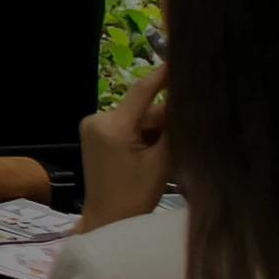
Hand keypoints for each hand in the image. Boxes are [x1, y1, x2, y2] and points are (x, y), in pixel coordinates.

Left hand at [75, 63, 171, 231]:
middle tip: (180, 139)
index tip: (181, 59)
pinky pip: (127, 123)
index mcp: (112, 127)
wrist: (106, 219)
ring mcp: (93, 126)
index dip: (164, 74)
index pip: (143, 90)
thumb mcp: (162, 161)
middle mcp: (97, 120)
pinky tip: (150, 151)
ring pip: (137, 116)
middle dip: (164, 120)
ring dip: (154, 128)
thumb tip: (186, 101)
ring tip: (162, 153)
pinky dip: (142, 133)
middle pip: (143, 108)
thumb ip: (174, 128)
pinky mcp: (94, 132)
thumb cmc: (135, 196)